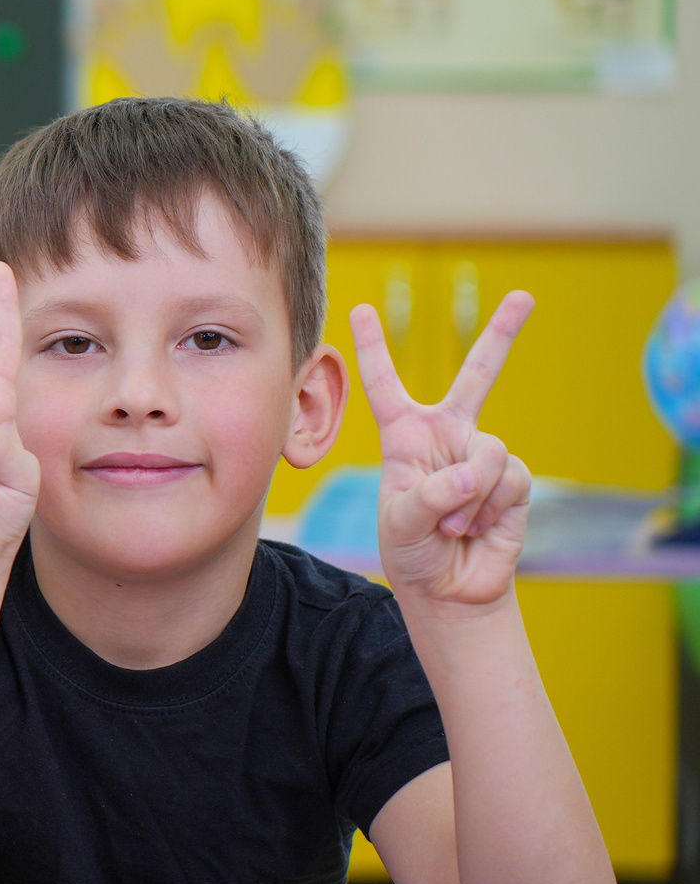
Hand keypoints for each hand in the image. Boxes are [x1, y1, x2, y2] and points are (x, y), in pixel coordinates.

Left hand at [351, 291, 533, 608]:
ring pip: (487, 451)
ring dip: (468, 496)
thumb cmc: (411, 549)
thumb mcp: (402, 522)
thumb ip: (431, 495)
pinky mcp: (513, 481)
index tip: (360, 309)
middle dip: (503, 335)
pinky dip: (488, 508)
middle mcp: (448, 436)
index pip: (385, 385)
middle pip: (478, 376)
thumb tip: (473, 473)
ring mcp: (483, 456)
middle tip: (525, 296)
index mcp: (405, 436)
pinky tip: (477, 528)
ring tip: (453, 525)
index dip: (373, 348)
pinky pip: (507, 480)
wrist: (450, 587)